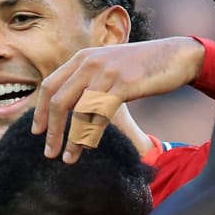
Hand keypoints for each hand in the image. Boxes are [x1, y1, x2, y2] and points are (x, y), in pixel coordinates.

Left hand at [31, 37, 204, 162]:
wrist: (177, 56)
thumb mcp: (110, 66)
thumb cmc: (143, 66)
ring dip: (70, 138)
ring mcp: (106, 72)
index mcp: (82, 58)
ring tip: (67, 158)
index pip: (50, 85)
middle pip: (59, 99)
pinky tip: (87, 148)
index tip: (37, 132)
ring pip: (78, 110)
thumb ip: (90, 79)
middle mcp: (90, 62)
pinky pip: (100, 114)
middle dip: (52, 129)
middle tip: (48, 152)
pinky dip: (91, 134)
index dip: (41, 110)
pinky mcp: (123, 84)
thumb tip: (71, 105)